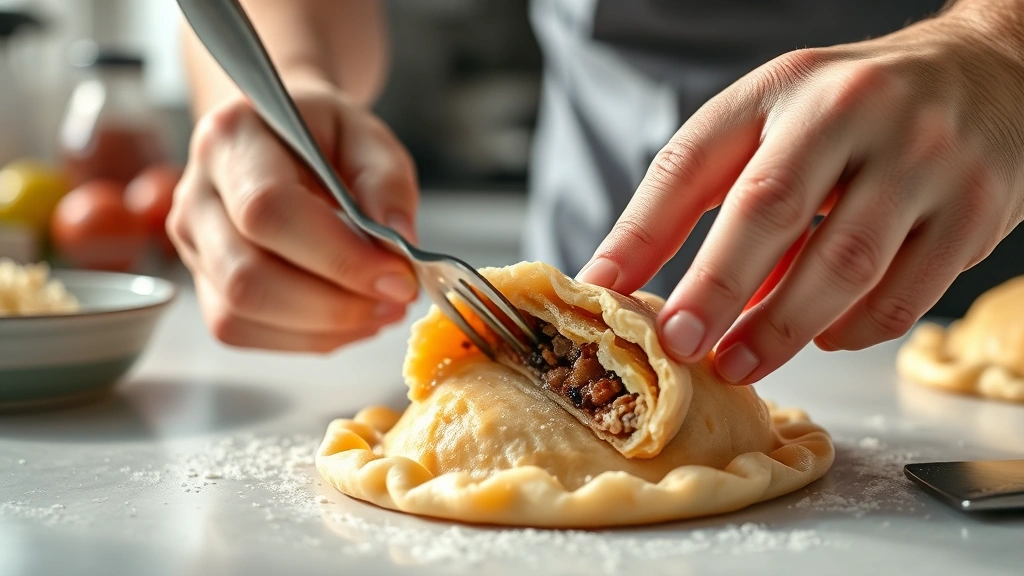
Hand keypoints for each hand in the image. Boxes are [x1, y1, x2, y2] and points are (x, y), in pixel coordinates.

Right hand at [168, 79, 419, 352]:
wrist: (281, 140)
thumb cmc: (324, 137)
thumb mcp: (368, 138)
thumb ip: (387, 184)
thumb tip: (398, 241)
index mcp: (232, 137)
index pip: (268, 210)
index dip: (337, 256)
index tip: (398, 277)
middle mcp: (196, 194)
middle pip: (246, 277)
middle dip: (333, 305)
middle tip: (396, 300)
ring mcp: (193, 245)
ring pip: (240, 314)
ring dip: (324, 328)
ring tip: (381, 310)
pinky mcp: (205, 285)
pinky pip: (246, 331)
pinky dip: (308, 338)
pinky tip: (350, 319)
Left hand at [577, 6, 1023, 383]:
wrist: (989, 76)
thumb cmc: (855, 111)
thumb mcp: (772, 121)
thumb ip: (704, 192)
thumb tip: (630, 283)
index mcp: (782, 88)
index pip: (692, 161)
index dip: (641, 233)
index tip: (604, 294)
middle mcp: (853, 111)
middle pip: (770, 208)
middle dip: (716, 289)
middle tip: (682, 348)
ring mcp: (923, 158)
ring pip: (844, 264)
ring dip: (782, 329)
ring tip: (740, 363)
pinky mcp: (975, 210)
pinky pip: (906, 295)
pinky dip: (855, 331)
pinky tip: (826, 336)